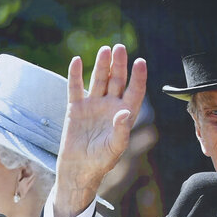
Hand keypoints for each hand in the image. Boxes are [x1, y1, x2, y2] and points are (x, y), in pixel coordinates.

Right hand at [53, 44, 146, 216]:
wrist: (78, 169)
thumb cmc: (100, 162)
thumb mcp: (115, 148)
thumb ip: (121, 130)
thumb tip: (125, 112)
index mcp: (124, 115)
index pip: (134, 92)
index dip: (138, 78)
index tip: (140, 62)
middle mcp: (110, 107)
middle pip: (117, 81)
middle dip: (119, 65)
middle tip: (121, 47)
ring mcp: (93, 105)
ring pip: (99, 80)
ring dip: (102, 65)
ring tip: (105, 50)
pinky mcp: (75, 108)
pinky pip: (75, 88)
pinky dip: (76, 75)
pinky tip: (77, 61)